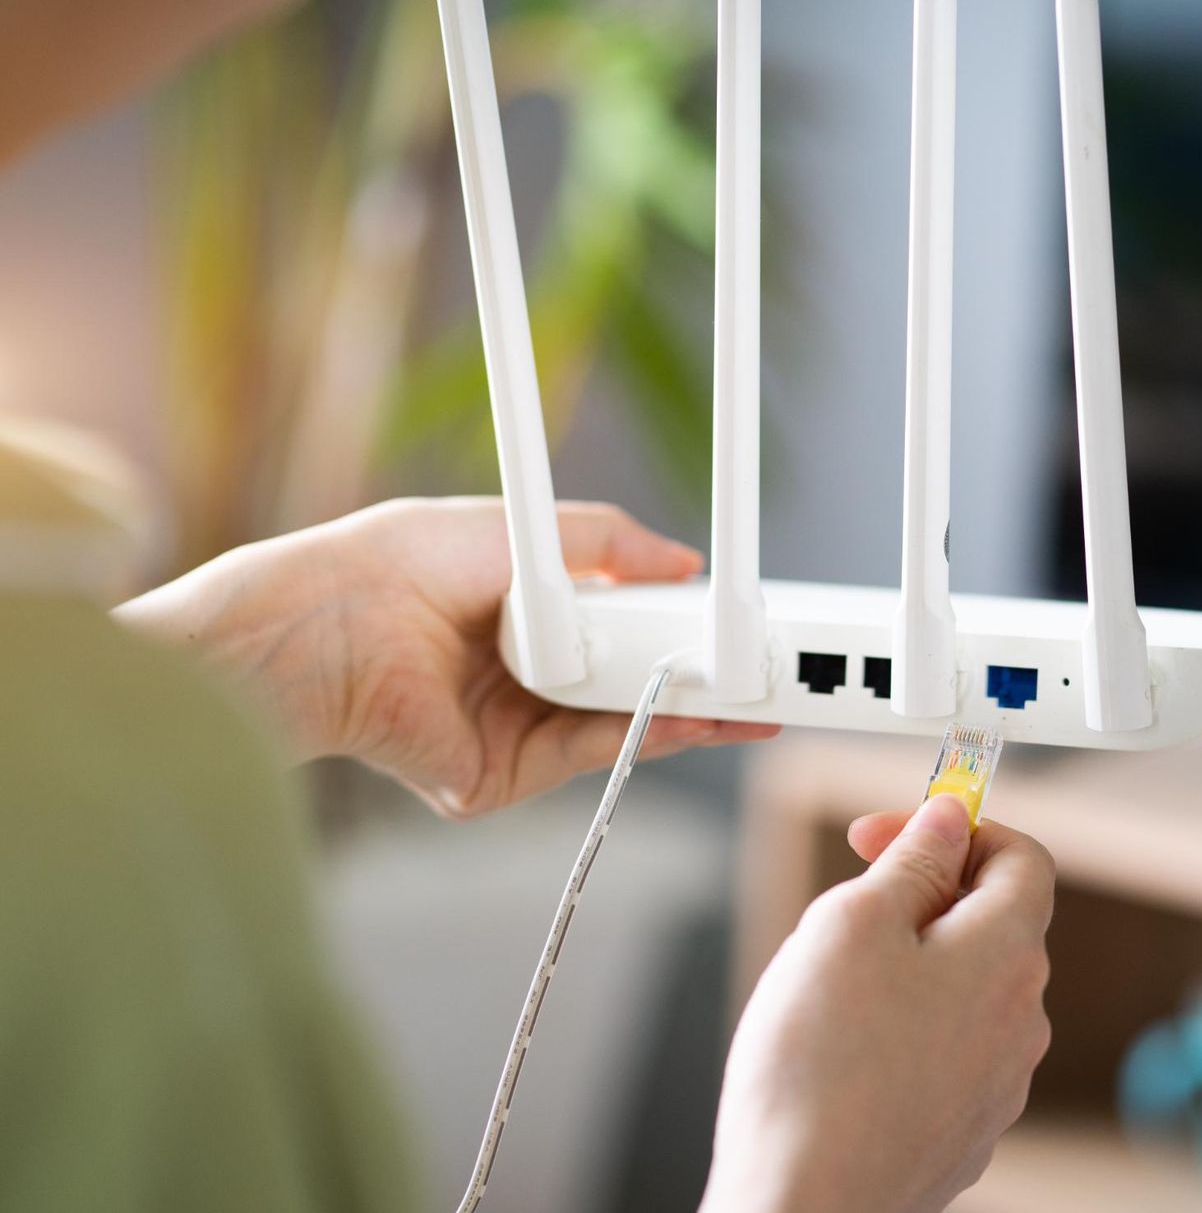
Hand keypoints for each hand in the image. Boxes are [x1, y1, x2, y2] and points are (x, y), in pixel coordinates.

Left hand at [115, 496, 777, 816]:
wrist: (319, 627)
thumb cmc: (390, 563)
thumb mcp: (518, 529)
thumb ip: (606, 543)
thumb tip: (683, 559)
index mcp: (520, 616)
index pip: (621, 628)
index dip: (680, 628)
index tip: (738, 625)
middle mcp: (519, 678)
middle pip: (632, 684)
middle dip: (704, 678)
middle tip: (775, 668)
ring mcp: (510, 732)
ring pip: (623, 725)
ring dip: (694, 712)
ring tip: (763, 696)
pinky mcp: (497, 778)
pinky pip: (589, 755)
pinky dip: (646, 737)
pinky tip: (697, 717)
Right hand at [703, 794, 1053, 1212]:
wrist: (807, 1203)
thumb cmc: (820, 1068)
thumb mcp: (852, 923)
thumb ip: (912, 861)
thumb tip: (949, 820)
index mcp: (1007, 955)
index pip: (1024, 858)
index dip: (958, 829)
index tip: (892, 833)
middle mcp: (1020, 1022)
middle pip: (992, 924)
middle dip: (922, 900)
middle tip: (845, 911)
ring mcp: (997, 1085)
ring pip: (965, 992)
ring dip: (910, 970)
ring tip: (832, 995)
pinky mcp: (963, 1132)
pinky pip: (946, 1054)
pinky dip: (904, 1034)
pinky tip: (843, 1055)